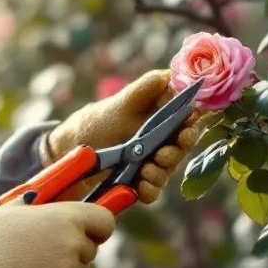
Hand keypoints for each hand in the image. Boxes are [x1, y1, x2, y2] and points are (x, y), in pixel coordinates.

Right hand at [0, 200, 115, 267]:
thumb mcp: (15, 208)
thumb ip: (35, 203)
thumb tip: (36, 198)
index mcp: (68, 217)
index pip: (106, 221)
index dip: (98, 226)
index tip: (89, 229)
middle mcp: (74, 242)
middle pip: (91, 249)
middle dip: (76, 250)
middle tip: (49, 249)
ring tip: (32, 264)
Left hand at [43, 70, 214, 203]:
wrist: (75, 144)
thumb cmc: (103, 118)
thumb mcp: (123, 100)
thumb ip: (146, 88)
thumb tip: (171, 76)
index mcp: (164, 118)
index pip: (189, 123)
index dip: (192, 128)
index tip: (186, 132)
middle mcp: (164, 141)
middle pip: (182, 149)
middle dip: (175, 153)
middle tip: (163, 154)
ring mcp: (153, 162)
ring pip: (168, 171)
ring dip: (160, 172)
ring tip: (145, 169)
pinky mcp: (141, 182)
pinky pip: (152, 191)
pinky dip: (149, 189)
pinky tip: (140, 185)